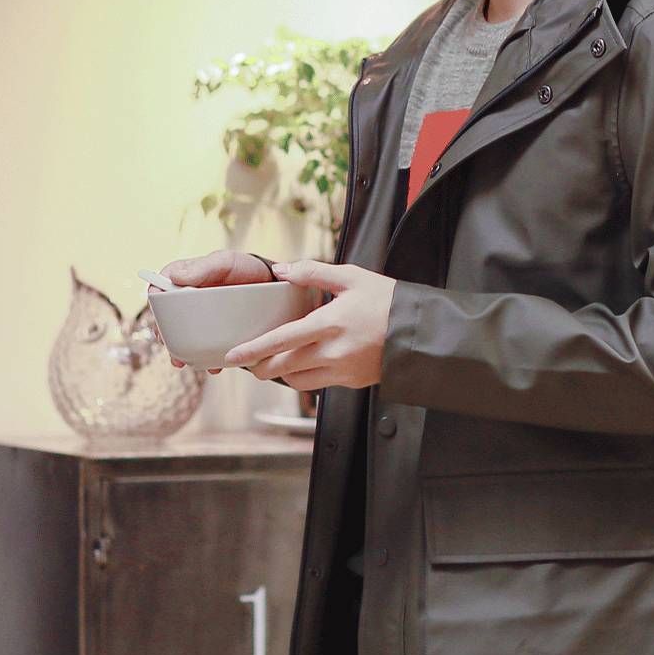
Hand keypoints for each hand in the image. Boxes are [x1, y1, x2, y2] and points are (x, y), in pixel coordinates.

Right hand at [150, 249, 275, 374]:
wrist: (275, 286)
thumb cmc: (247, 268)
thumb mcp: (226, 262)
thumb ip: (203, 267)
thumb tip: (174, 277)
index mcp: (187, 277)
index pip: (160, 286)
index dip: (155, 302)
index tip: (157, 317)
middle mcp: (190, 298)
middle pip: (167, 317)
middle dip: (165, 334)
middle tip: (168, 347)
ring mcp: (203, 316)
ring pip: (184, 335)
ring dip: (180, 351)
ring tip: (183, 362)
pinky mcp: (217, 331)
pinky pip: (205, 346)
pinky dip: (205, 358)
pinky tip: (211, 366)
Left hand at [220, 259, 397, 389]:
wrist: (420, 331)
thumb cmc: (387, 301)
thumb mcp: (351, 277)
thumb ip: (312, 272)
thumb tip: (281, 270)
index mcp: (330, 323)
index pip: (282, 339)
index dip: (254, 349)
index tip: (234, 355)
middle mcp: (333, 351)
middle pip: (283, 367)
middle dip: (261, 367)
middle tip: (249, 363)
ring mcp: (342, 370)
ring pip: (298, 381)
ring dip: (282, 374)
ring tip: (276, 362)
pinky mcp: (351, 382)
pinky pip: (318, 384)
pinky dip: (305, 377)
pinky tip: (305, 364)